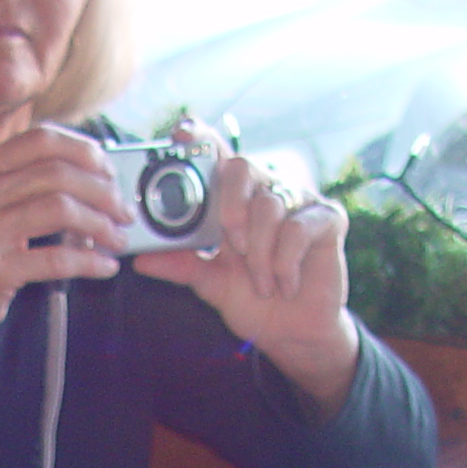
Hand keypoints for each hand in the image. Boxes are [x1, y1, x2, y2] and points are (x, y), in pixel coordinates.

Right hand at [0, 125, 128, 413]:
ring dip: (101, 224)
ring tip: (117, 238)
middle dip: (103, 191)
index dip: (86, 152)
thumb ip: (22, 182)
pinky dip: (89, 262)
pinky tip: (104, 267)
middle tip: (124, 210)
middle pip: (58, 173)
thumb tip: (90, 174)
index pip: (42, 139)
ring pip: (61, 209)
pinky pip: (56, 258)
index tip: (109, 171)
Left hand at [135, 153, 359, 419]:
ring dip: (259, 252)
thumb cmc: (253, 300)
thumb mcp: (210, 284)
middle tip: (231, 244)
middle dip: (229, 206)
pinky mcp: (327, 218)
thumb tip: (140, 261)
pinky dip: (284, 262)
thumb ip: (180, 267)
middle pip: (241, 165)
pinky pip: (298, 228)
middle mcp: (264, 191)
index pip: (217, 156)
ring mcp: (298, 201)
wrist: (292, 332)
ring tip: (261, 282)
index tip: (180, 135)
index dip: (200, 139)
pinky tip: (285, 283)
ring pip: (268, 204)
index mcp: (233, 200)